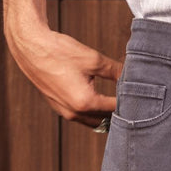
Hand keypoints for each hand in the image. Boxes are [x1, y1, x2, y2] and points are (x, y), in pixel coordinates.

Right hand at [5, 23, 122, 126]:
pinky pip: (81, 118)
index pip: (115, 110)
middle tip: (131, 105)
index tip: (138, 98)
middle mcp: (75, 113)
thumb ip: (115, 71)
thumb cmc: (59, 51)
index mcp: (85, 102)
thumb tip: (131, 76)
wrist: (31, 47)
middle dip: (118, 113)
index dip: (129, 104)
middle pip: (106, 121)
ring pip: (93, 122)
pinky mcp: (59, 109)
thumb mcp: (92, 59)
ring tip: (116, 105)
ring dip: (105, 116)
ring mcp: (66, 113)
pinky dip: (92, 113)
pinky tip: (98, 103)